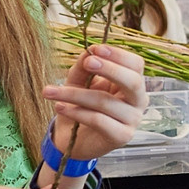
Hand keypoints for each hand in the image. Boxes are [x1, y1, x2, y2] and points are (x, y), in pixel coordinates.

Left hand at [43, 43, 146, 163]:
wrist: (73, 140)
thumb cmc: (80, 107)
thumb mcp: (78, 82)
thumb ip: (84, 68)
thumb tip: (89, 51)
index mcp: (132, 83)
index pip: (135, 64)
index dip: (118, 55)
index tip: (95, 48)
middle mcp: (138, 100)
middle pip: (133, 81)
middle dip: (109, 69)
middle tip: (87, 62)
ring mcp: (133, 119)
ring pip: (106, 101)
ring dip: (76, 94)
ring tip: (50, 91)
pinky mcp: (122, 136)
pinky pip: (98, 120)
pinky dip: (77, 112)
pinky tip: (60, 107)